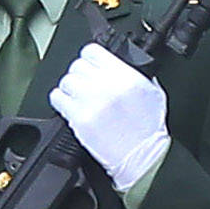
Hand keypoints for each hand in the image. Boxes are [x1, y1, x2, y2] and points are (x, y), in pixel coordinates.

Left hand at [49, 42, 169, 196]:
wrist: (143, 157)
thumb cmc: (149, 130)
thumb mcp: (152, 92)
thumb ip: (133, 75)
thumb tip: (117, 65)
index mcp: (125, 75)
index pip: (92, 51)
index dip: (90, 58)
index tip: (91, 65)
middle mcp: (106, 85)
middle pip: (77, 65)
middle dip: (81, 75)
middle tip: (86, 85)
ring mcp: (90, 101)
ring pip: (65, 81)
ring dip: (70, 88)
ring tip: (79, 98)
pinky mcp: (79, 119)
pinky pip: (57, 99)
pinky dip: (61, 102)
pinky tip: (70, 108)